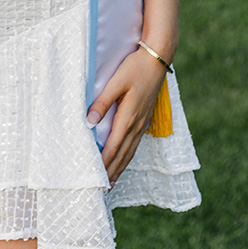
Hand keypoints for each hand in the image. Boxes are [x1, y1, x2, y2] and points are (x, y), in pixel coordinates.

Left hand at [86, 48, 165, 185]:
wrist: (158, 58)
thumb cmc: (135, 68)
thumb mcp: (116, 82)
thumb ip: (102, 102)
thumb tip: (89, 122)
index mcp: (128, 117)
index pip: (113, 147)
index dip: (104, 164)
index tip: (95, 179)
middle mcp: (136, 124)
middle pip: (122, 154)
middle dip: (112, 172)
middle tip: (103, 190)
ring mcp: (143, 122)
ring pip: (130, 151)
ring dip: (120, 167)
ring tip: (112, 181)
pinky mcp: (145, 117)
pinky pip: (135, 143)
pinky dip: (128, 155)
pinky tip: (124, 158)